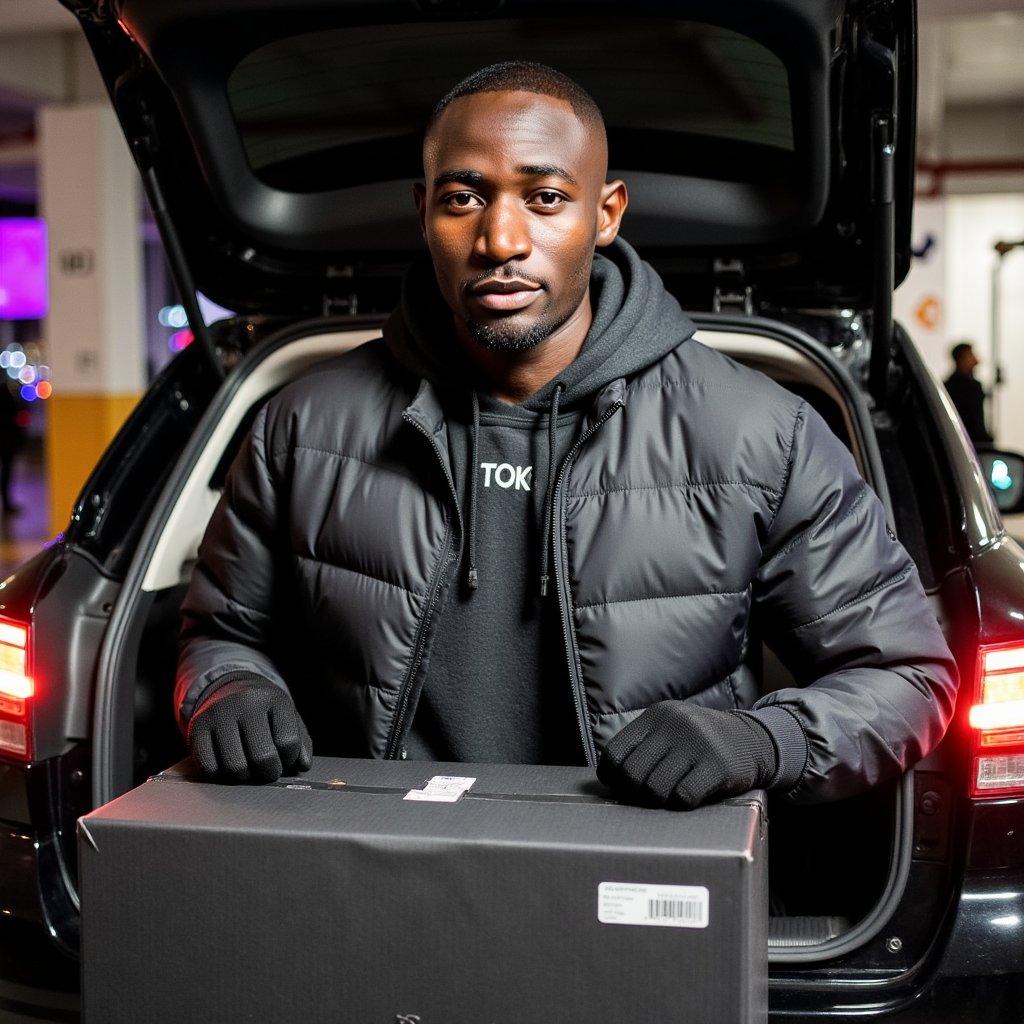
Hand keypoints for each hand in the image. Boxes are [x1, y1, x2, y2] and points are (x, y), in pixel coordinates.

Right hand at [187, 676, 312, 783]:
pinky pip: (209, 768)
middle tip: (266, 770)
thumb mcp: (287, 717)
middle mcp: (244, 703)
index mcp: (273, 699)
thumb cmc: (263, 711)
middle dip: (268, 773)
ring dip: (245, 777)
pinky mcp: (196, 729)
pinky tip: (227, 765)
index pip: (289, 743)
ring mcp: (218, 715)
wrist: (227, 689)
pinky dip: (221, 775)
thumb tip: (302, 765)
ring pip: (236, 767)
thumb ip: (300, 741)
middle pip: (263, 758)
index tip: (284, 756)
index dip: (289, 758)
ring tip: (248, 767)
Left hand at [597, 701, 777, 808]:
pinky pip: (684, 796)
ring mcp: (697, 744)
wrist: (752, 739)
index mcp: (656, 716)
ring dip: (659, 801)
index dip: (612, 776)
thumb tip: (612, 779)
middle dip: (635, 794)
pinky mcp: (718, 765)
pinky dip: (683, 803)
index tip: (620, 786)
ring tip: (668, 798)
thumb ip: (645, 745)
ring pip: (656, 788)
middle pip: (632, 774)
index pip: (615, 751)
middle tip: (645, 798)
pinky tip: (691, 796)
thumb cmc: (701, 742)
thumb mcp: (671, 729)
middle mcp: (674, 725)